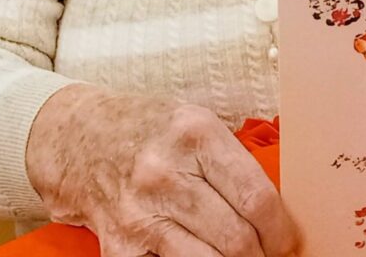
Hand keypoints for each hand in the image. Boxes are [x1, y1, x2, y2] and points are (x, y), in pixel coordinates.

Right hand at [27, 84, 298, 256]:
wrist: (79, 137)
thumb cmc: (148, 128)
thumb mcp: (195, 122)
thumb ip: (232, 160)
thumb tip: (276, 209)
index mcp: (195, 134)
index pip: (255, 197)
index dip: (280, 230)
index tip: (286, 240)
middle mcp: (166, 173)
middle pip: (236, 238)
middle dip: (261, 254)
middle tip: (266, 253)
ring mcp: (140, 214)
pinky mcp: (119, 247)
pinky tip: (200, 256)